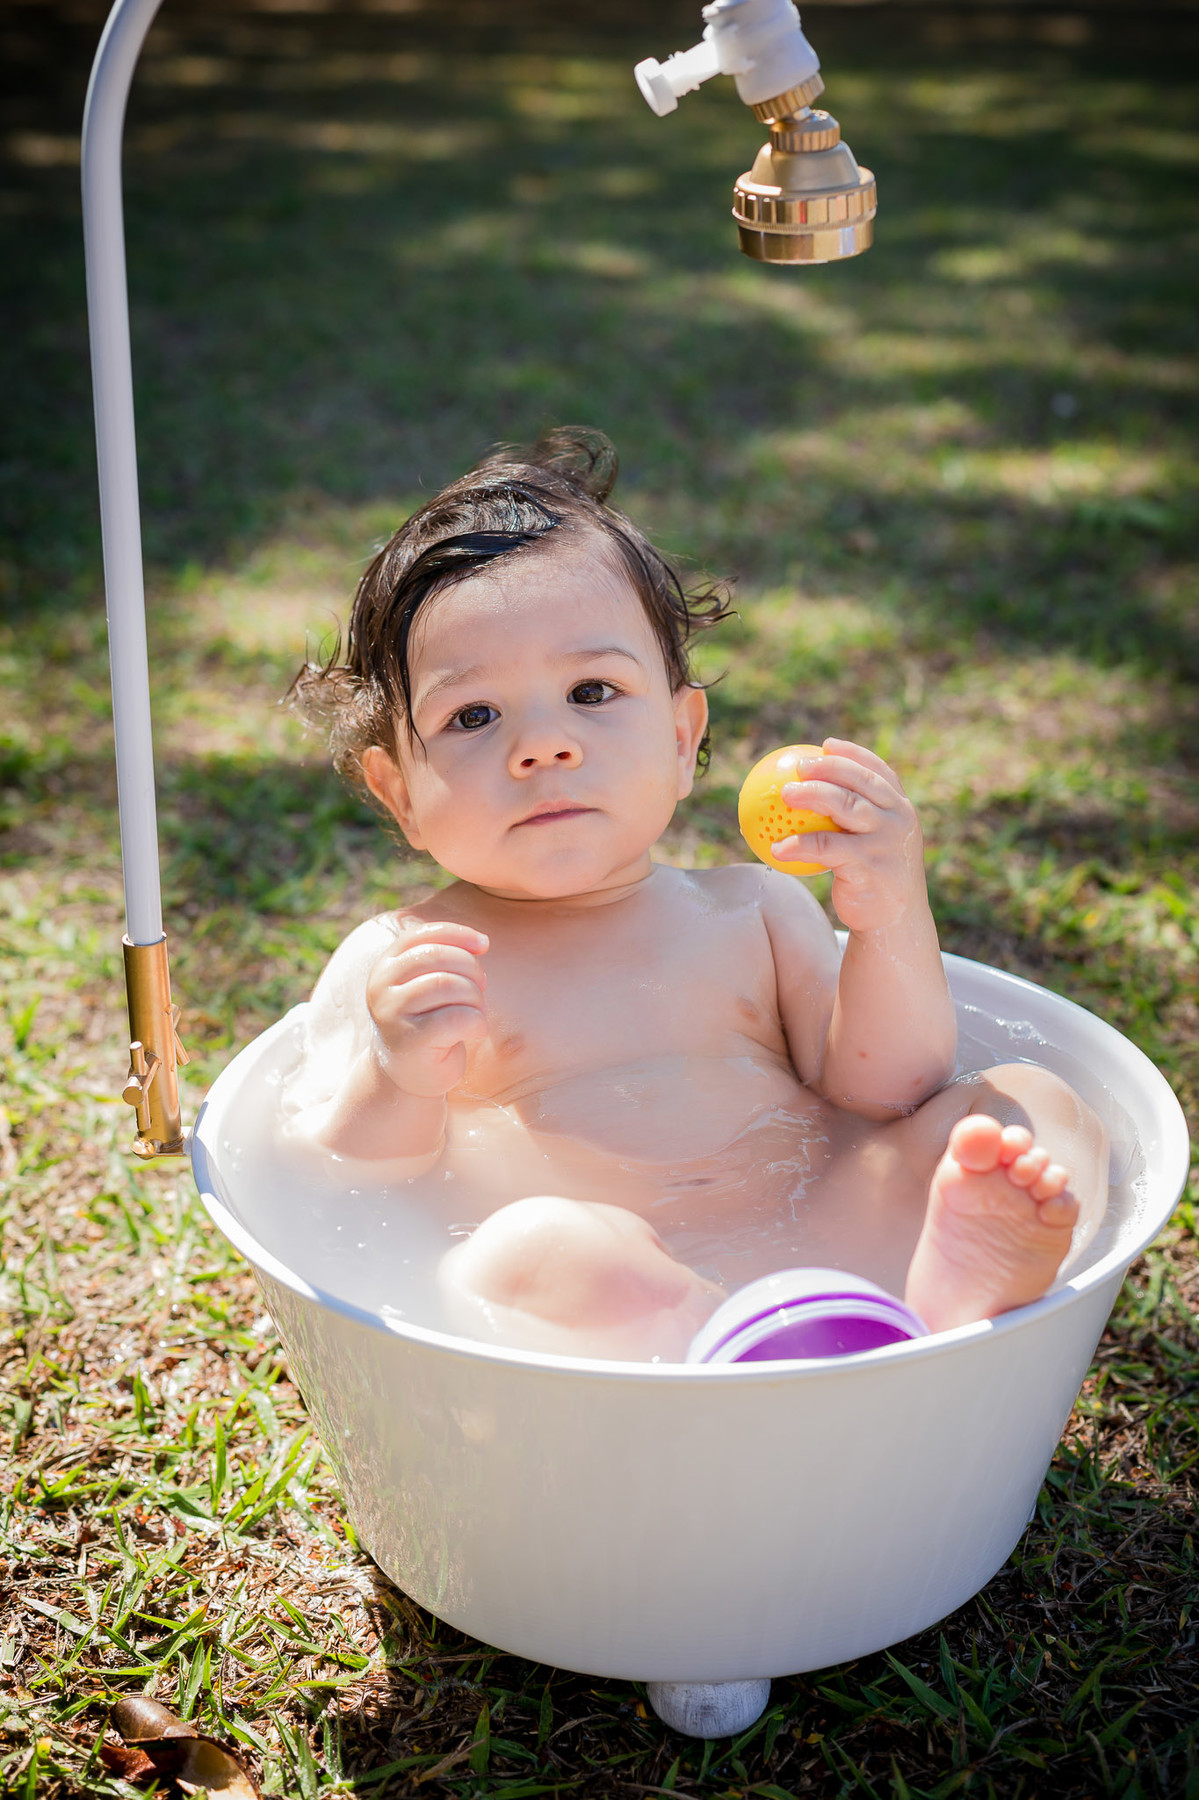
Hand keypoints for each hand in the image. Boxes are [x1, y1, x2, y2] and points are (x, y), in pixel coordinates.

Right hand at [366, 920, 488, 1097]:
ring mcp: (391, 1013)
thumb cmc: (427, 1023)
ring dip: (475, 998)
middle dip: (471, 969)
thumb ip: (444, 960)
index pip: (422, 935)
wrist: (408, 1075)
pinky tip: (477, 1030)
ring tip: (476, 1012)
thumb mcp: (428, 983)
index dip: (458, 934)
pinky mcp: (410, 1040)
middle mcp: (381, 986)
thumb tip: (480, 942)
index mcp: (385, 965)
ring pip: (449, 985)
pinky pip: (458, 1017)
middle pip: (439, 957)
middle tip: (480, 989)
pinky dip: (478, 1022)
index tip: (484, 944)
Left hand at [773, 738, 927, 932]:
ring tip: (784, 794)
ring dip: (812, 795)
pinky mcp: (870, 864)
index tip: (826, 744)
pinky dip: (800, 845)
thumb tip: (814, 797)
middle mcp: (898, 819)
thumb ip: (858, 820)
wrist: (896, 923)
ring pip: (845, 806)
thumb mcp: (876, 844)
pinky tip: (777, 847)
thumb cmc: (876, 879)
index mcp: (901, 808)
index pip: (880, 771)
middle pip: (861, 782)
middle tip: (799, 765)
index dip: (854, 754)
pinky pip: (827, 848)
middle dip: (829, 767)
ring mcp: (886, 841)